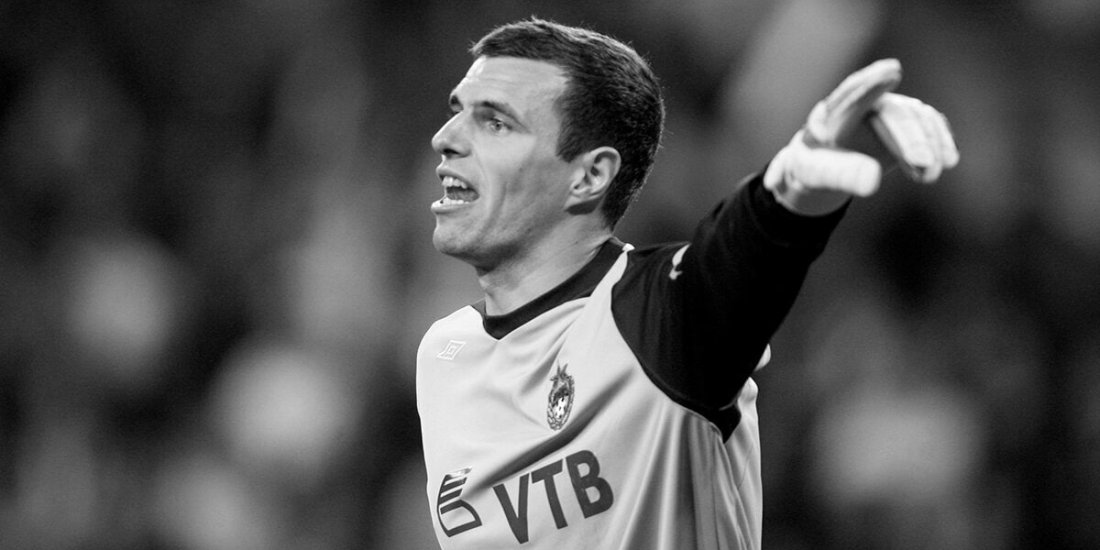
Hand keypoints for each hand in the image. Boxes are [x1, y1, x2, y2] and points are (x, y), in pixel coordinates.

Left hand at [764, 59, 959, 215]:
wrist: (820, 166)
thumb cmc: (811, 167)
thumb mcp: (815, 174)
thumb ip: (840, 175)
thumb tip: (872, 181)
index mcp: (832, 114)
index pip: (852, 96)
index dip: (870, 86)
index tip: (891, 71)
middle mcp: (863, 104)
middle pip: (892, 114)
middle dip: (911, 138)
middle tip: (923, 165)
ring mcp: (886, 110)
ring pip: (915, 118)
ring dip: (929, 144)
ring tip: (931, 176)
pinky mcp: (903, 122)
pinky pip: (928, 124)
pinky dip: (940, 140)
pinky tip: (948, 160)